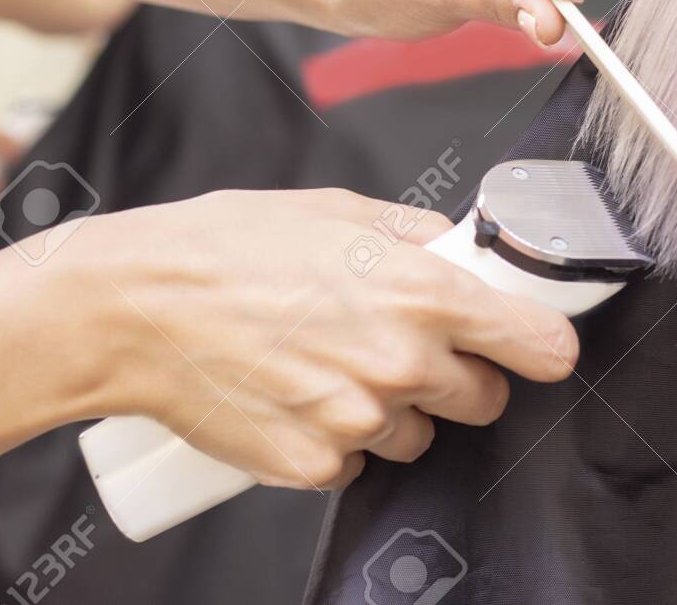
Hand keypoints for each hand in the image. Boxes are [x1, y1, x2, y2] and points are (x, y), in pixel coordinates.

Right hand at [75, 189, 578, 488]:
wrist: (133, 309)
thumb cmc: (225, 248)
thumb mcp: (337, 212)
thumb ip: (417, 235)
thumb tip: (461, 250)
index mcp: (423, 293)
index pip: (542, 344)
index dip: (543, 345)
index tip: (537, 346)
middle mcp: (403, 362)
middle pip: (487, 398)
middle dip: (457, 376)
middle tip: (402, 346)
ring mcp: (359, 420)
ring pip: (420, 434)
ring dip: (394, 409)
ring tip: (331, 364)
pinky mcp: (315, 463)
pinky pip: (358, 462)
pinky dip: (338, 439)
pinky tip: (297, 395)